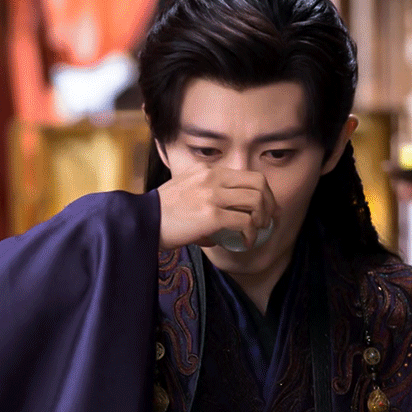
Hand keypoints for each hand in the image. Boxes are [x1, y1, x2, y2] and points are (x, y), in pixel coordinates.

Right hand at [157, 167, 275, 249]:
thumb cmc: (161, 213)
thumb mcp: (183, 191)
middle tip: (269, 220)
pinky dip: (250, 233)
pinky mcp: (211, 215)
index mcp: (207, 170)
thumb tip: (222, 228)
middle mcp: (212, 177)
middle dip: (269, 203)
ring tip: (257, 231)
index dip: (264, 192)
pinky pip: (244, 221)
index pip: (248, 175)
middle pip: (258, 183)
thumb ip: (204, 197)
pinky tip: (245, 241)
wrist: (142, 222)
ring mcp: (212, 195)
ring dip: (262, 218)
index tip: (267, 207)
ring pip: (256, 200)